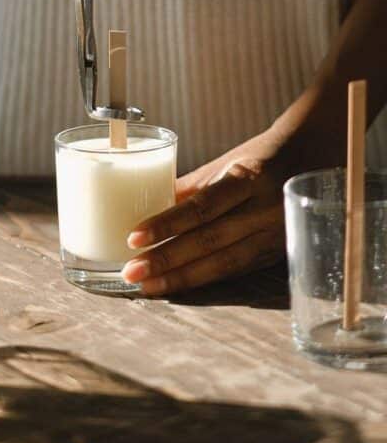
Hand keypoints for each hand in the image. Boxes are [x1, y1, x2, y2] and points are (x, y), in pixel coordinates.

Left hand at [122, 131, 288, 295]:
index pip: (202, 207)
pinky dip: (203, 280)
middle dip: (167, 260)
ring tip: (147, 285)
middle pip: (209, 241)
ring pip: (223, 265)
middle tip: (131, 272)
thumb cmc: (261, 157)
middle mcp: (263, 210)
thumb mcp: (226, 163)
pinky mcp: (275, 255)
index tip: (134, 238)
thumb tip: (145, 205)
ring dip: (181, 278)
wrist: (312, 158)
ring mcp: (273, 236)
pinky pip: (234, 272)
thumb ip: (190, 188)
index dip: (167, 224)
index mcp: (248, 179)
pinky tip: (177, 286)